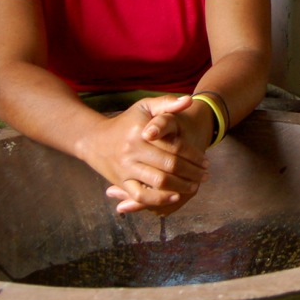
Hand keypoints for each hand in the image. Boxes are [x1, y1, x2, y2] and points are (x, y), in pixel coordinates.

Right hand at [81, 95, 212, 214]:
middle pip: (169, 165)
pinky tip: (174, 197)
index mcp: (142, 132)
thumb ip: (167, 103)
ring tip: (194, 186)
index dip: (193, 155)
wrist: (94, 139)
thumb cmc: (126, 122)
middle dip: (192, 172)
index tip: (205, 160)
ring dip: (181, 186)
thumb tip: (189, 100)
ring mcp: (126, 168)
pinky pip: (141, 196)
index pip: (174, 146)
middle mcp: (133, 151)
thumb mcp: (144, 107)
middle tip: (205, 175)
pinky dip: (159, 199)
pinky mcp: (120, 183)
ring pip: (158, 182)